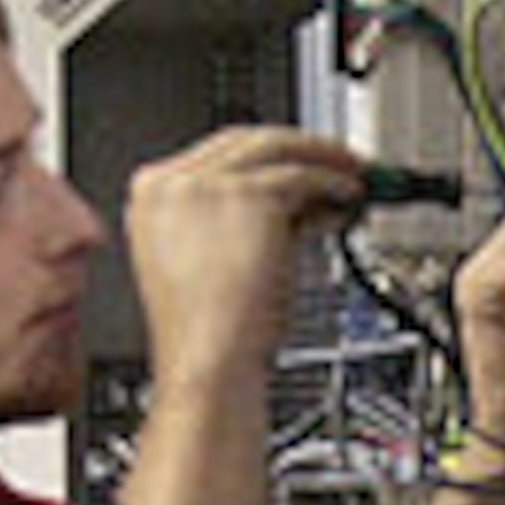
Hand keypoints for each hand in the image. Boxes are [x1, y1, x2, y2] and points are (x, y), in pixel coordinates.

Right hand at [125, 128, 364, 391]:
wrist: (209, 363)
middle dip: (296, 148)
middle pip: (244, 141)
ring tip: (352, 174)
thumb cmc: (211, 337)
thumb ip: (243, 222)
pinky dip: (332, 181)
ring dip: (322, 157)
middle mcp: (170, 183)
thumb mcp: (216, 262)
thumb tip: (295, 203)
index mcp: (151, 198)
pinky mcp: (245, 193)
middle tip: (333, 159)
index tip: (296, 165)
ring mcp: (205, 183)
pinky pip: (300, 175)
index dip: (263, 160)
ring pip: (275, 147)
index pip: (214, 157)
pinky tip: (349, 196)